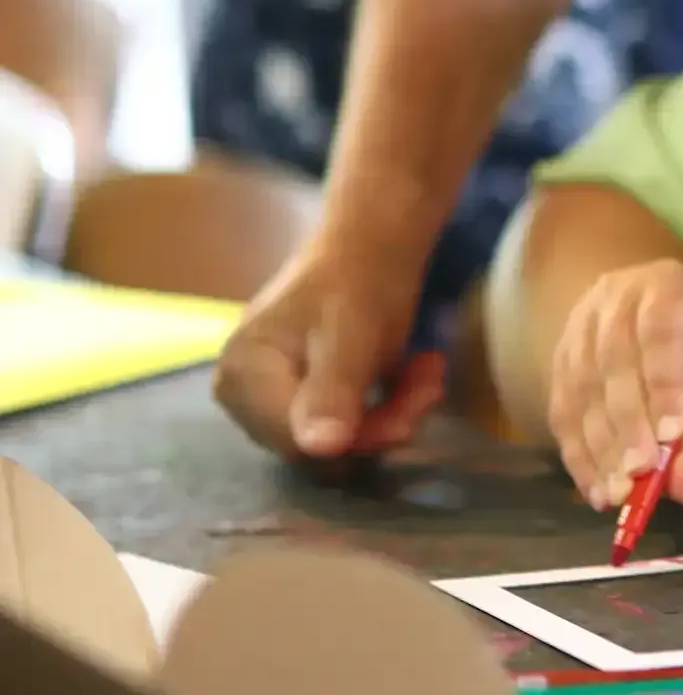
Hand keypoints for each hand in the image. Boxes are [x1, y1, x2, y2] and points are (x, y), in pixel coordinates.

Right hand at [213, 232, 444, 460]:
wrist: (370, 246)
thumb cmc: (356, 278)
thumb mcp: (349, 333)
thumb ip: (331, 390)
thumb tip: (319, 448)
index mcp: (241, 376)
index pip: (296, 442)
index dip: (357, 439)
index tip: (411, 417)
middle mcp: (243, 395)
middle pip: (319, 446)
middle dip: (382, 421)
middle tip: (430, 384)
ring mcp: (269, 399)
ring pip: (341, 440)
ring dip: (394, 411)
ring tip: (428, 370)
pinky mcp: (299, 400)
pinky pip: (347, 428)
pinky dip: (389, 405)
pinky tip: (416, 373)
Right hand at [548, 259, 682, 511]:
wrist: (664, 320)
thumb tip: (680, 484)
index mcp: (668, 287)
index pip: (660, 330)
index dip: (663, 381)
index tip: (671, 432)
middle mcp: (615, 298)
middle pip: (614, 359)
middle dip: (628, 422)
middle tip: (640, 471)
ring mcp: (579, 327)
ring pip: (581, 387)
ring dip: (599, 445)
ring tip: (618, 492)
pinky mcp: (559, 361)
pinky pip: (561, 410)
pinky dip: (577, 454)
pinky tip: (595, 489)